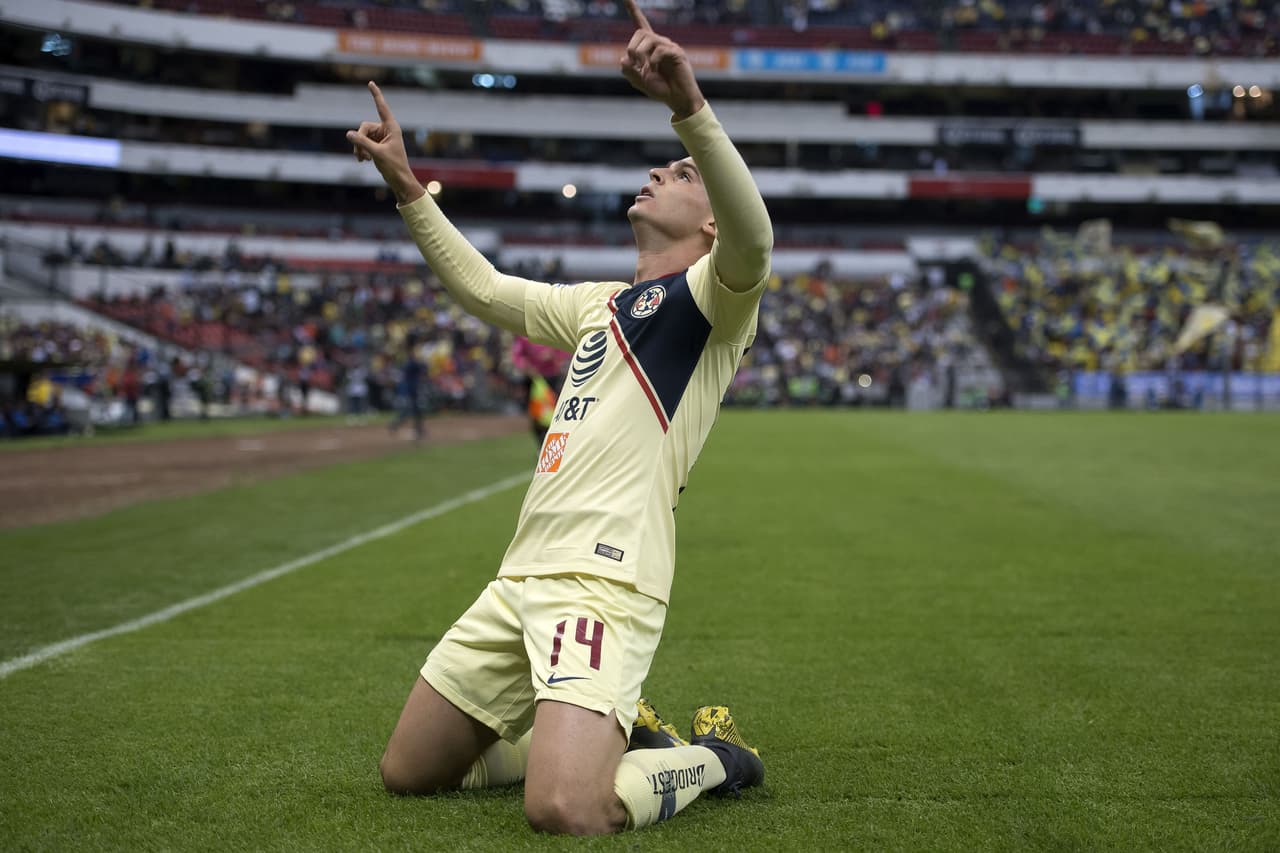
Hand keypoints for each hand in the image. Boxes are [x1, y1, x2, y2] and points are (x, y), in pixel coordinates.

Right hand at [346, 82, 423, 204]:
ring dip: (359, 147)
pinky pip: (363, 143)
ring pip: (362, 136)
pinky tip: (364, 161)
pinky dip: (361, 151)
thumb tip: (348, 134)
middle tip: (360, 154)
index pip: (381, 107)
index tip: (371, 83)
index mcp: (391, 127)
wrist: (399, 180)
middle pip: (364, 127)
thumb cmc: (394, 166)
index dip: (376, 95)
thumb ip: (362, 143)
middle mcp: (386, 130)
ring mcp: (381, 137)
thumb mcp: (377, 154)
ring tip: (362, 160)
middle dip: (359, 140)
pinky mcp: (377, 145)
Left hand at [619, 0, 704, 119]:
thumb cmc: (661, 90)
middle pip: (640, 33)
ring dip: (640, 55)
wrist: (678, 100)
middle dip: (632, 49)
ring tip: (645, 70)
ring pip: (648, 39)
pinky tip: (655, 71)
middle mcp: (660, 43)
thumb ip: (628, 70)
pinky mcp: (677, 53)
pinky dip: (653, 61)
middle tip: (636, 66)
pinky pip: (660, 50)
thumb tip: (624, 58)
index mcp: (649, 48)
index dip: (633, 10)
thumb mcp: (639, 81)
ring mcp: (669, 47)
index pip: (640, 24)